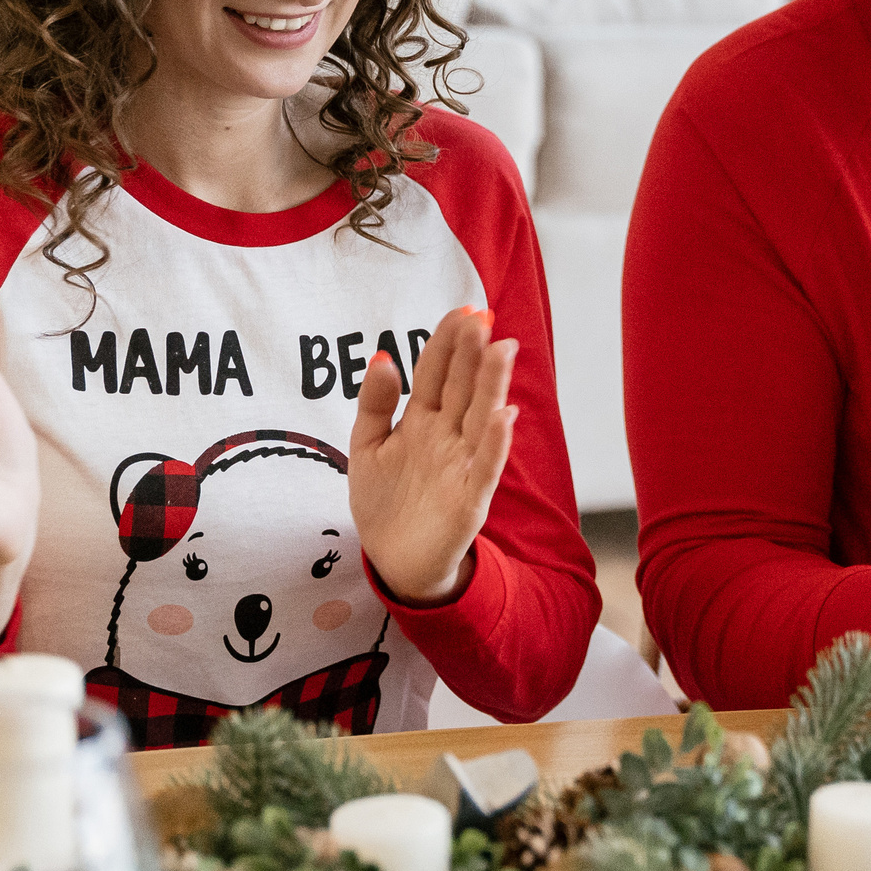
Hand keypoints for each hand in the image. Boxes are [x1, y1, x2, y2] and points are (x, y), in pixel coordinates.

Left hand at [350, 306, 517, 604]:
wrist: (394, 560)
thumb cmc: (385, 502)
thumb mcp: (366, 446)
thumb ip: (374, 403)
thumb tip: (381, 356)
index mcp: (422, 420)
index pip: (437, 373)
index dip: (447, 343)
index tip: (462, 310)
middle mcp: (447, 436)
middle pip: (462, 388)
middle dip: (472, 353)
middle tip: (483, 318)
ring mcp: (461, 465)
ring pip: (480, 418)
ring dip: (492, 386)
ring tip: (502, 351)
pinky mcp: (470, 499)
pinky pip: (485, 467)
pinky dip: (494, 444)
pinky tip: (504, 417)